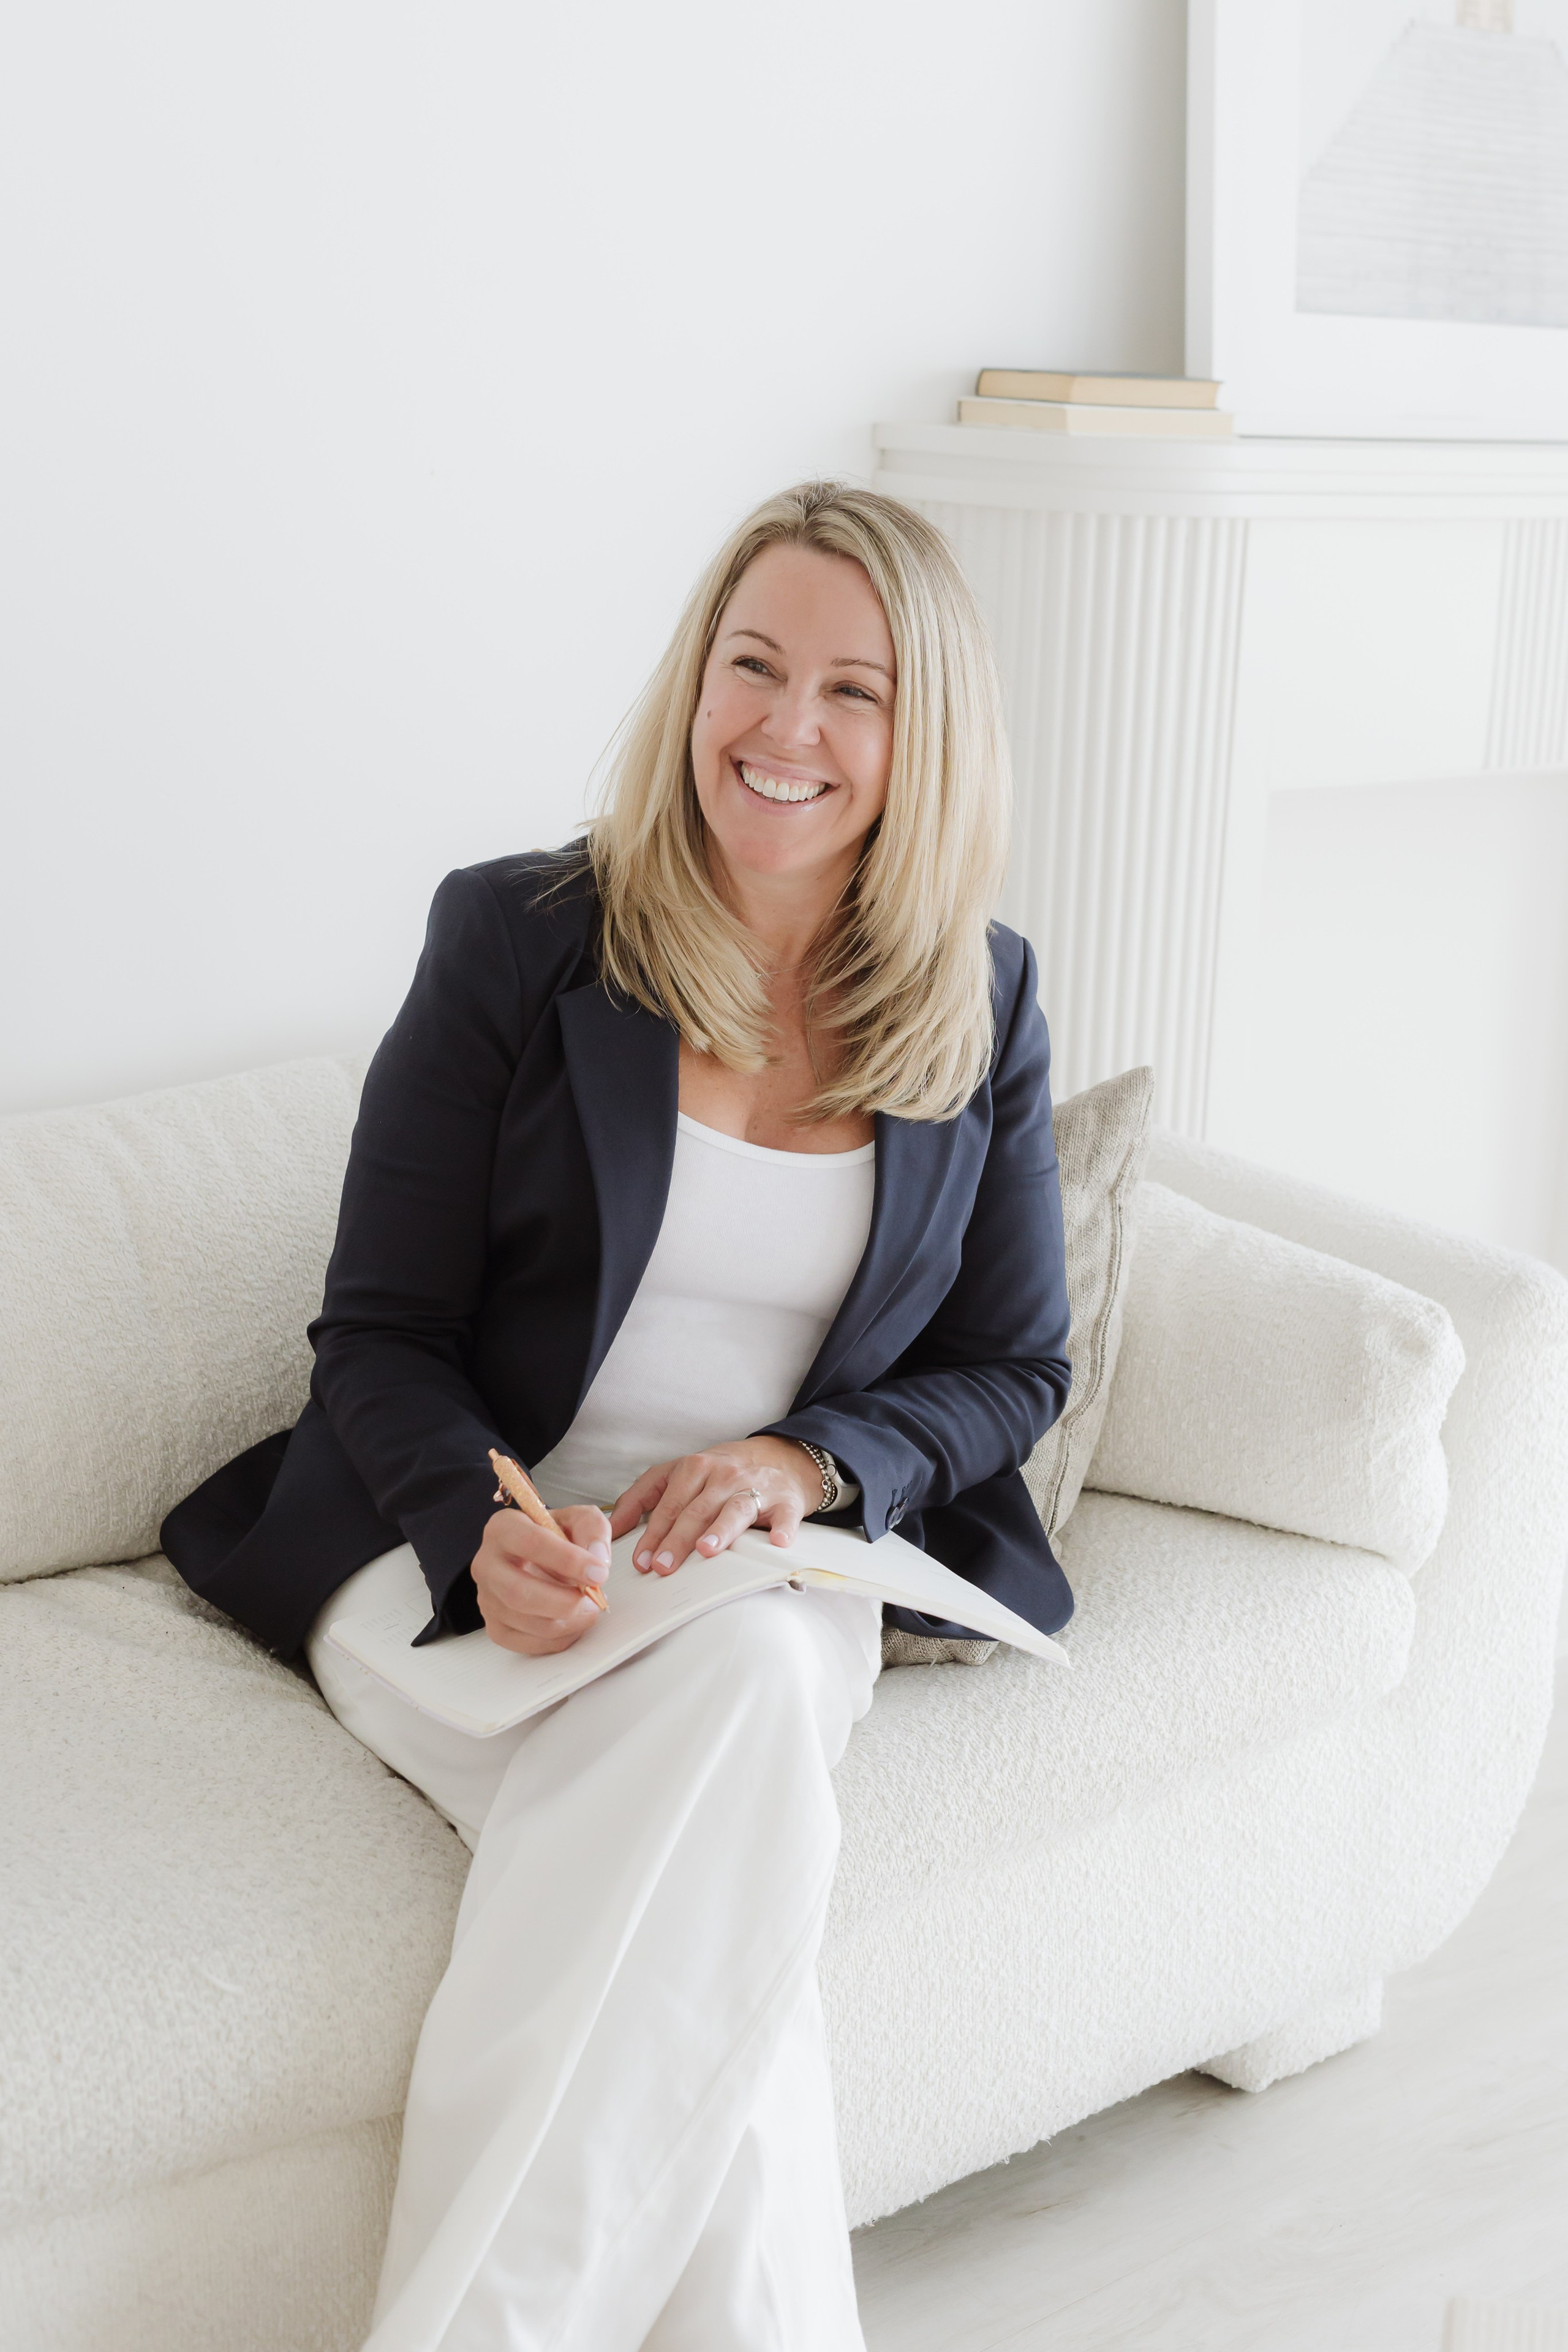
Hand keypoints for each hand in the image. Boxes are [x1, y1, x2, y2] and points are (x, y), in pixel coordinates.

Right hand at [471, 1503, 611, 1655]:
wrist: (537, 1556)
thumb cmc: (554, 1536)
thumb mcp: (578, 1519)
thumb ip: (592, 1529)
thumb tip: (597, 1559)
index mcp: (503, 1528)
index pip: (530, 1543)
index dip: (568, 1560)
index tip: (598, 1572)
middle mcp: (487, 1564)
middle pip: (518, 1592)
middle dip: (563, 1602)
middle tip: (593, 1599)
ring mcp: (487, 1598)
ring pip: (525, 1622)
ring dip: (567, 1622)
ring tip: (588, 1608)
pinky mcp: (495, 1626)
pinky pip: (527, 1643)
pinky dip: (558, 1639)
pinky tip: (573, 1623)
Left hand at [609, 1438, 819, 1575]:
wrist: (780, 1458)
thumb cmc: (722, 1471)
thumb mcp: (679, 1474)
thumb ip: (643, 1497)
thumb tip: (612, 1527)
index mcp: (695, 1468)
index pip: (670, 1504)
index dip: (653, 1532)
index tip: (641, 1560)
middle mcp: (724, 1475)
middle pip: (697, 1509)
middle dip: (677, 1539)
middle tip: (663, 1566)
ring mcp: (756, 1487)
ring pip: (735, 1508)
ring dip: (720, 1530)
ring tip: (706, 1550)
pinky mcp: (786, 1501)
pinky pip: (785, 1516)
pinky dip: (782, 1528)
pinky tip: (778, 1541)